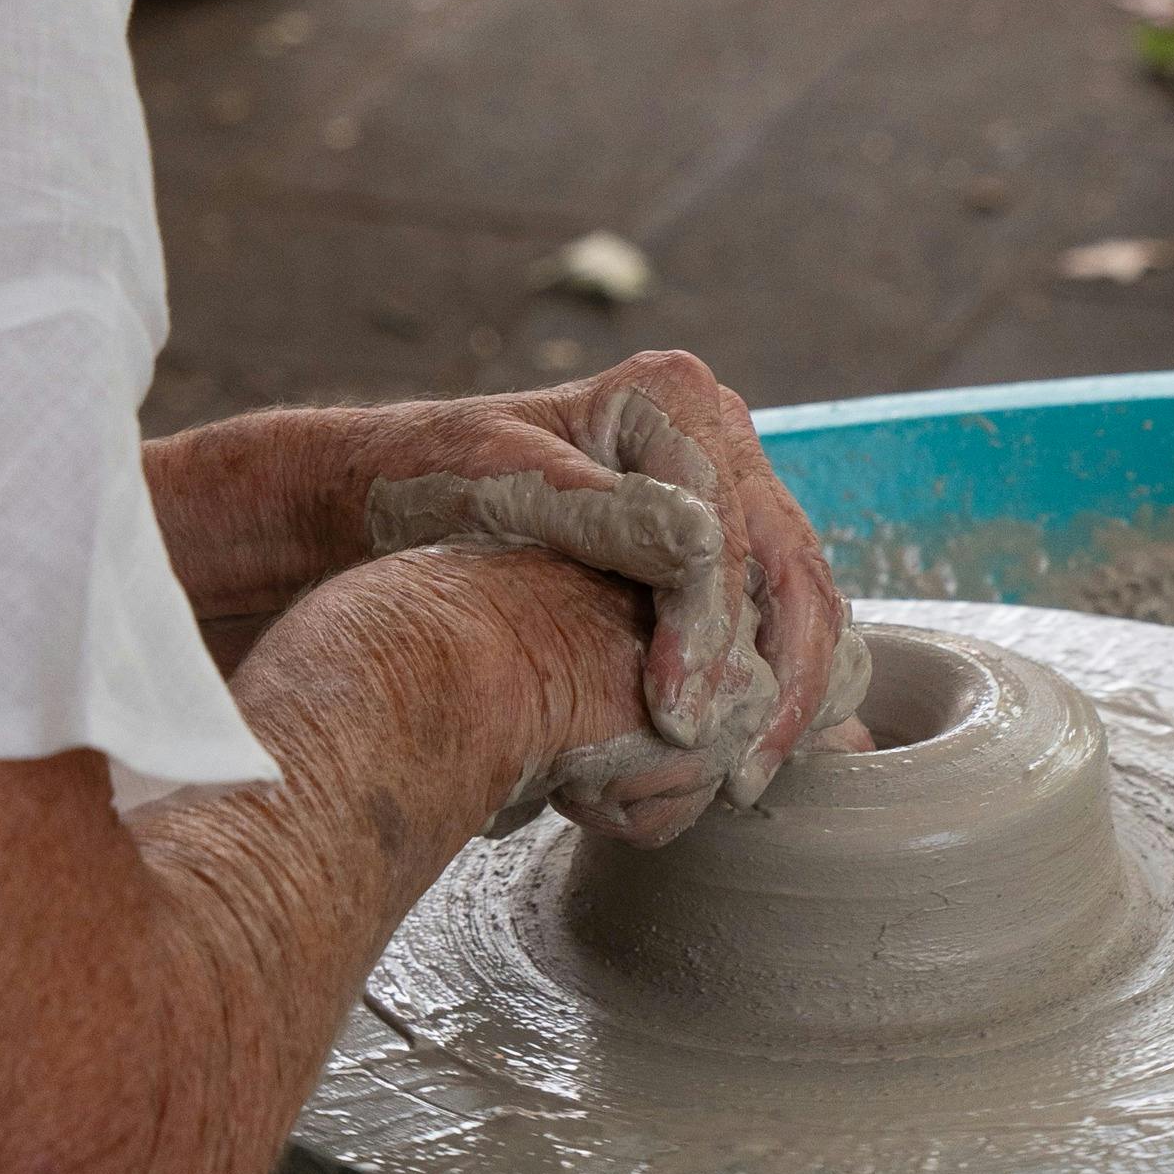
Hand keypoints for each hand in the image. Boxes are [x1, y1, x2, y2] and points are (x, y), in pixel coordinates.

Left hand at [353, 349, 851, 804]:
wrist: (377, 508)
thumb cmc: (420, 486)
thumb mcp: (491, 484)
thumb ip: (595, 512)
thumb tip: (702, 542)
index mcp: (670, 398)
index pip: (724, 535)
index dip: (712, 633)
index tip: (678, 718)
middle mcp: (712, 436)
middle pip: (788, 565)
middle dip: (780, 677)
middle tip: (744, 772)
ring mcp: (720, 493)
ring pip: (795, 599)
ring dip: (785, 693)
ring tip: (745, 775)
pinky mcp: (710, 549)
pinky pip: (769, 618)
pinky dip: (765, 686)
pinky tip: (742, 749)